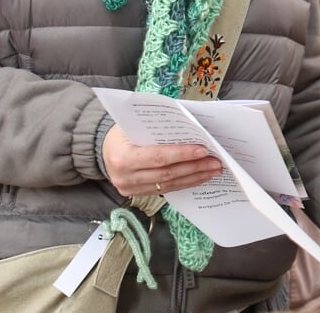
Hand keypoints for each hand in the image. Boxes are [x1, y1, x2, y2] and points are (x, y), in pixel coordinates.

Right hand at [101, 124, 222, 196]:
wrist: (104, 149)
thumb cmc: (123, 131)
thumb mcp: (135, 124)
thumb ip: (158, 127)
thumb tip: (192, 128)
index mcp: (123, 157)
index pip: (159, 157)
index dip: (183, 154)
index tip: (204, 150)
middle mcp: (125, 177)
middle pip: (167, 173)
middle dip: (195, 167)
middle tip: (216, 161)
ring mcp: (131, 189)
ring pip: (169, 184)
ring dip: (194, 177)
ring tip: (213, 170)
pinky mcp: (138, 194)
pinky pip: (166, 189)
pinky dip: (185, 182)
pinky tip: (199, 176)